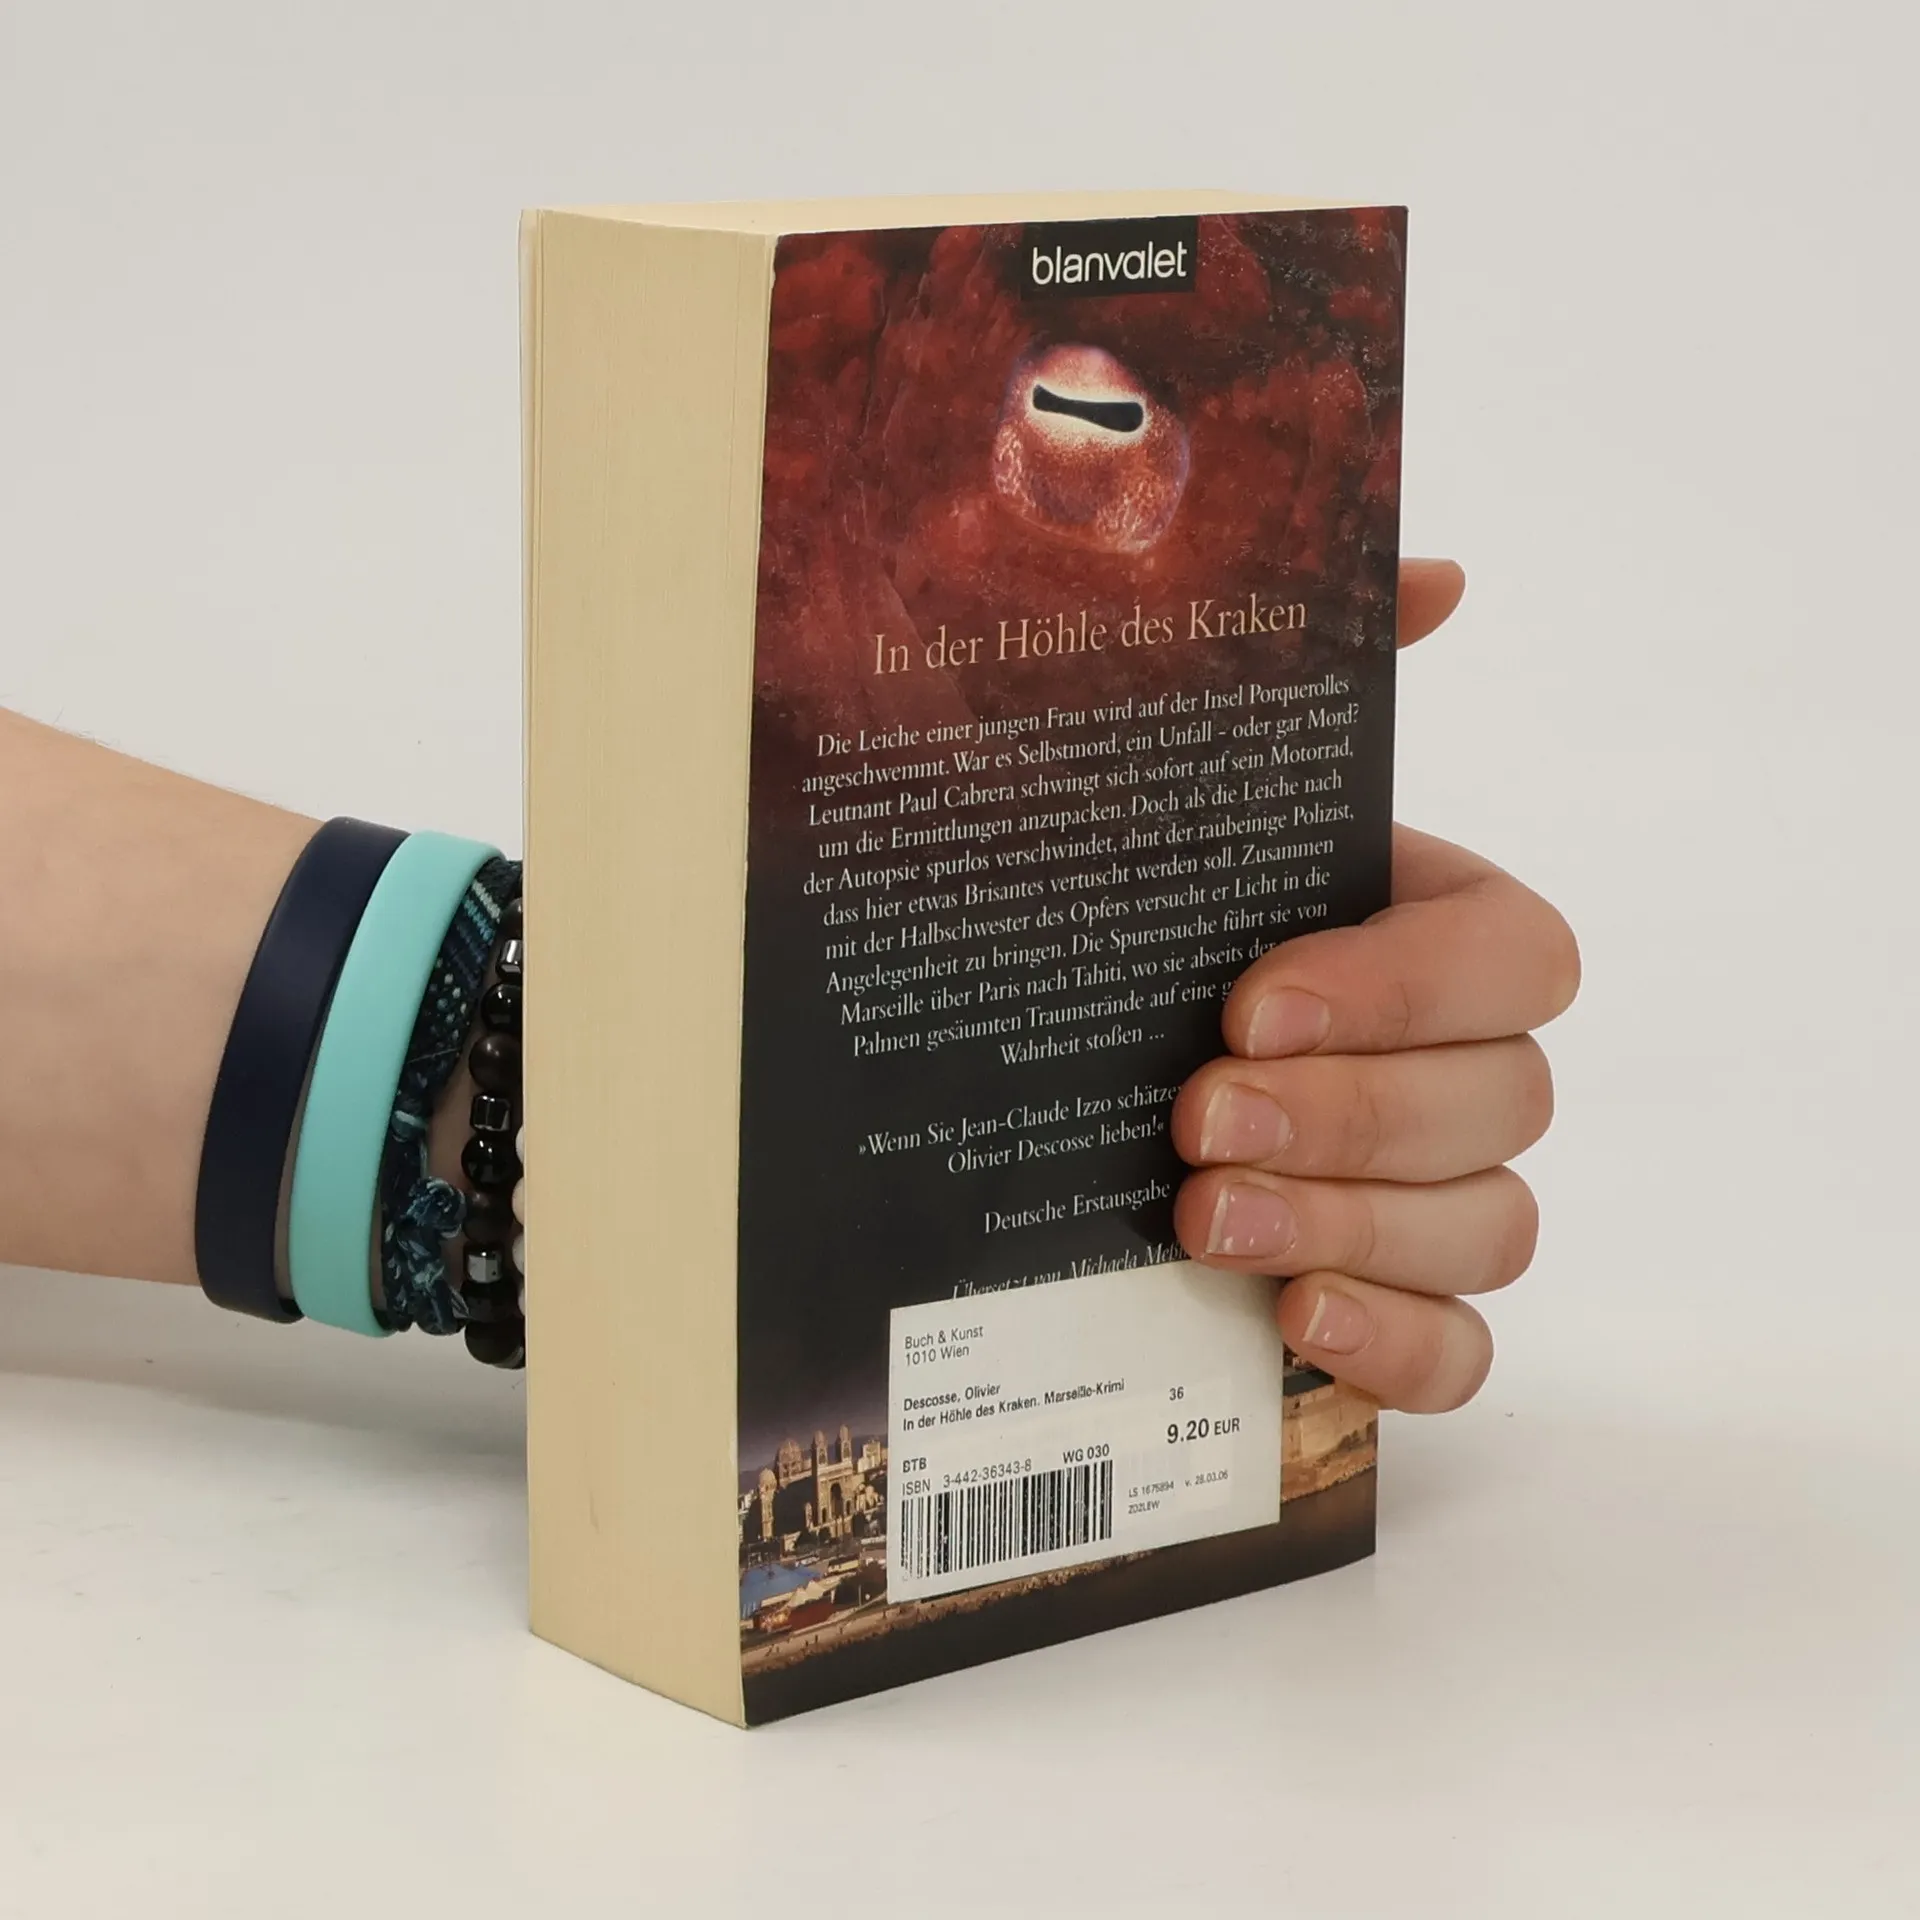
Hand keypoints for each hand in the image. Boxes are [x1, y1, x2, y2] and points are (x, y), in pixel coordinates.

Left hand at [1170, 562, 1578, 1411]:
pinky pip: (1463, 1353)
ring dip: (1362, 1227)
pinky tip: (1295, 1320)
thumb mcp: (1151, 778)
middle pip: (1509, 1103)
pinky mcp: (1380, 1305)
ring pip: (1496, 1228)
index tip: (1248, 1000)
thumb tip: (1435, 569)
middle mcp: (1446, 1062)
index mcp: (1418, 930)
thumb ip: (1298, 673)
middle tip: (1198, 1119)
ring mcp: (1425, 1195)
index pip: (1517, 960)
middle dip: (1354, 1116)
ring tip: (1205, 1222)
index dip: (1404, 991)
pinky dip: (1403, 1349)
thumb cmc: (1096, 906)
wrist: (1005, 1045)